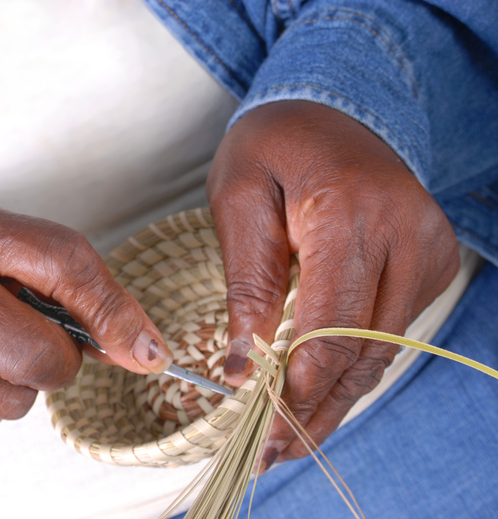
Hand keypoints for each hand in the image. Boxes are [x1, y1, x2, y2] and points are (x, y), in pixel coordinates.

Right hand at [0, 193, 171, 440]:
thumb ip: (83, 291)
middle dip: (55, 363)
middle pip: (32, 355)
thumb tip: (146, 354)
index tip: (144, 351)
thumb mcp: (15, 250)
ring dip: (16, 389)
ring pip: (7, 401)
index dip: (112, 313)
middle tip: (36, 343)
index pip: (62, 264)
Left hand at [207, 101, 458, 466]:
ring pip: (381, 350)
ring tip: (292, 439)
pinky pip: (390, 331)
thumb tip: (246, 364)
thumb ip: (247, 281)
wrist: (333, 110)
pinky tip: (321, 395)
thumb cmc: (273, 147)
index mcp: (349, 212)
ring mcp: (428, 249)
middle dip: (315, 408)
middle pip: (362, 349)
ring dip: (336, 398)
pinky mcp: (432, 261)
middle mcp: (404, 234)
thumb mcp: (239, 200)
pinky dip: (354, 367)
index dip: (298, 385)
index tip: (262, 429)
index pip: (331, 323)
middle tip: (271, 452)